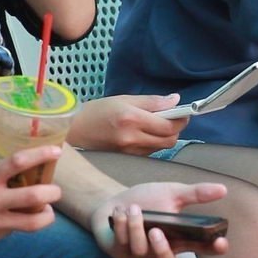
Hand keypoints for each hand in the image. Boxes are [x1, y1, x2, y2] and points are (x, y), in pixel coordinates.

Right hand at [0, 145, 61, 242]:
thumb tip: (12, 136)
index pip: (18, 162)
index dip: (41, 154)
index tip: (56, 151)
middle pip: (35, 196)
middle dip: (53, 192)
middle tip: (56, 190)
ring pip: (33, 222)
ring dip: (46, 214)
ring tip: (47, 208)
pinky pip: (14, 231)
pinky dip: (22, 223)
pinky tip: (21, 217)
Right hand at [69, 94, 189, 154]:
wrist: (74, 131)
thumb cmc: (97, 111)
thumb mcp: (124, 99)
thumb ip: (152, 101)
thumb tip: (176, 100)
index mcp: (132, 119)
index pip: (169, 125)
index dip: (181, 119)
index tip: (184, 113)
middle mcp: (132, 138)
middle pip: (170, 140)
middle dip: (176, 129)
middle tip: (172, 118)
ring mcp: (130, 151)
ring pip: (161, 147)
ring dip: (166, 137)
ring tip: (157, 125)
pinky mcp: (128, 159)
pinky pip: (150, 152)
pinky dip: (154, 143)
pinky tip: (145, 134)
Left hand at [90, 181, 228, 257]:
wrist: (115, 202)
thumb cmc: (147, 201)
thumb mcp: (172, 193)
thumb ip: (196, 193)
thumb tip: (223, 189)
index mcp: (179, 239)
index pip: (201, 249)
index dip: (213, 250)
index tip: (221, 242)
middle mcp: (160, 252)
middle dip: (162, 251)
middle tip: (157, 231)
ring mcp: (138, 255)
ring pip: (140, 252)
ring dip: (136, 227)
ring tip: (134, 208)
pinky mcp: (119, 253)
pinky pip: (121, 245)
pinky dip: (122, 225)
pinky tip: (120, 211)